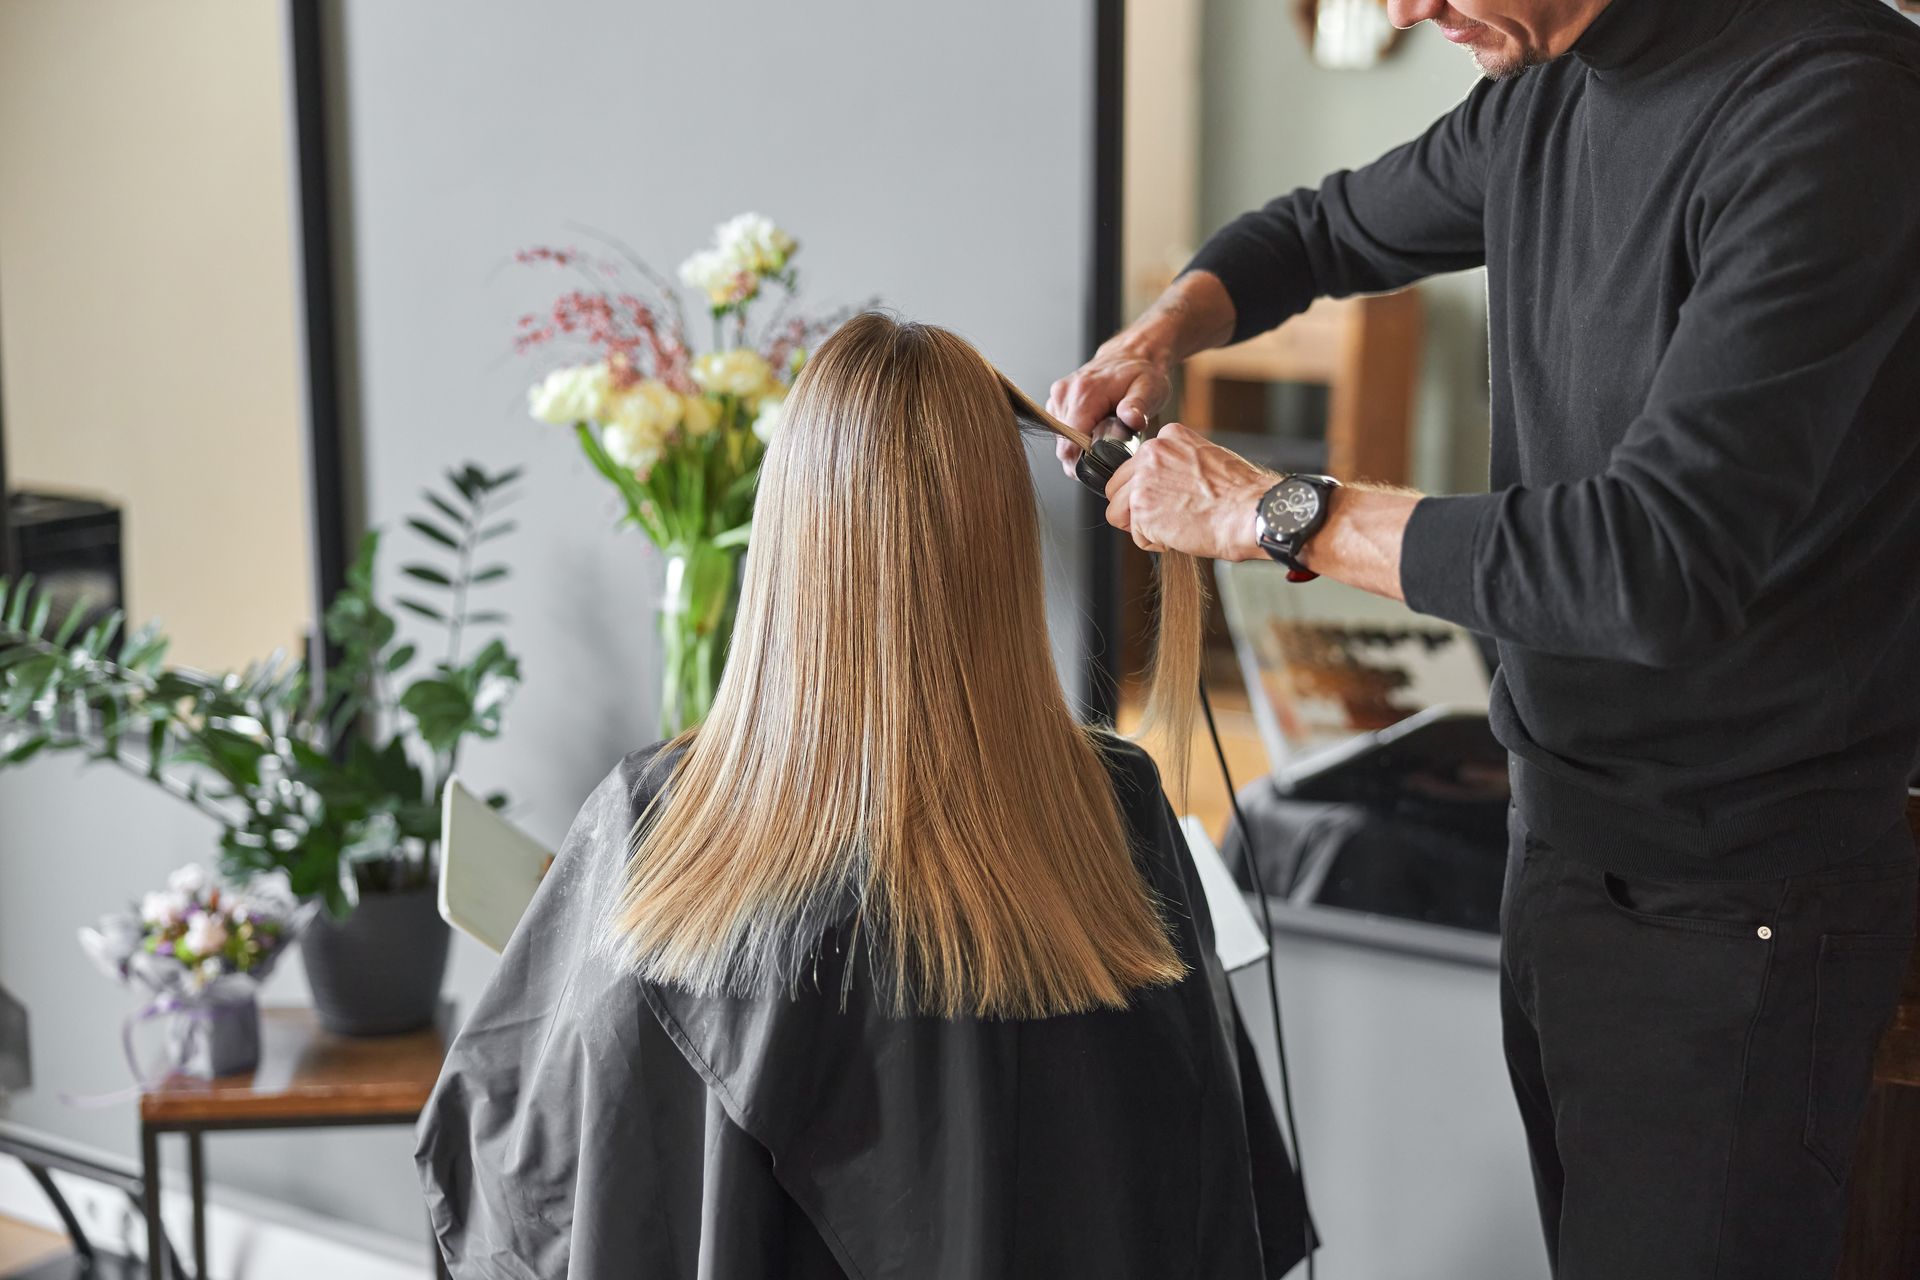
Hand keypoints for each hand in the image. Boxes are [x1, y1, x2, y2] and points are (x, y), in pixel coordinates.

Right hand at [1047, 340, 1171, 476]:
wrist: (1130, 355)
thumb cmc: (1141, 373)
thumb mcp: (1149, 389)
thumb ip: (1138, 406)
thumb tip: (1132, 419)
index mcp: (1084, 393)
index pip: (1069, 443)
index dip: (1082, 463)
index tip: (1100, 468)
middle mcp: (1065, 393)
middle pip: (1063, 446)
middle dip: (1082, 459)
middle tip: (1107, 458)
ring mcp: (1058, 396)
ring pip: (1059, 441)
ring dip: (1077, 449)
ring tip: (1101, 442)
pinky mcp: (1056, 400)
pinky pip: (1058, 431)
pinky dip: (1073, 438)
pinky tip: (1092, 433)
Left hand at [1102, 423, 1274, 559]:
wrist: (1251, 512)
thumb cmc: (1239, 494)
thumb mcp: (1207, 460)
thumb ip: (1178, 465)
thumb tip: (1163, 483)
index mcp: (1169, 437)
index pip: (1137, 465)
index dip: (1150, 488)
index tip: (1169, 498)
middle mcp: (1151, 453)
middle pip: (1118, 486)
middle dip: (1135, 507)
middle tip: (1165, 518)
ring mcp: (1143, 481)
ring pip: (1117, 511)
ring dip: (1141, 526)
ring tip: (1172, 528)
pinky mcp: (1141, 509)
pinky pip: (1134, 534)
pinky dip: (1153, 542)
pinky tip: (1178, 536)